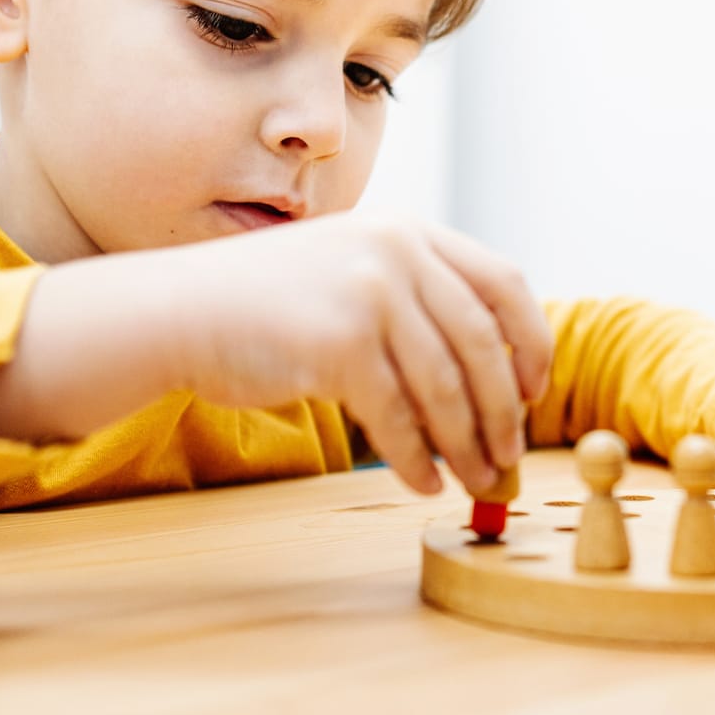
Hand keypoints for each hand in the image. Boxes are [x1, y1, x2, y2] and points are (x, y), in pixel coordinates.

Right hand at [167, 213, 552, 494]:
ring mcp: (368, 294)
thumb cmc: (270, 306)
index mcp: (410, 231)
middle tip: (508, 456)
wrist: (181, 311)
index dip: (531, 342)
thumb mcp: (353, 270)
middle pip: (482, 343)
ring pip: (445, 386)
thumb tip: (493, 376)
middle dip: (503, 410)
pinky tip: (420, 483)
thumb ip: (416, 297)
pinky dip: (416, 458)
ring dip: (466, 445)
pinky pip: (398, 416)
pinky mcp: (339, 344)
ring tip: (474, 480)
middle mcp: (397, 252)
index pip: (503, 283)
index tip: (534, 391)